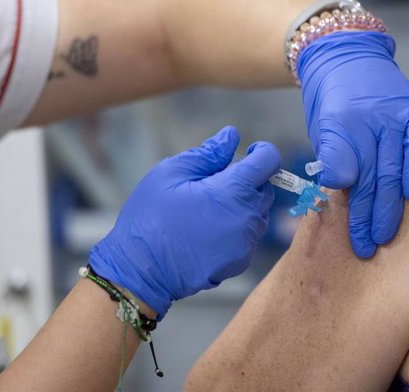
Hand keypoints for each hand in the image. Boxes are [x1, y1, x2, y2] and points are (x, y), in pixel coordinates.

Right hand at [89, 126, 279, 319]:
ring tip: (208, 208)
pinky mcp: (241, 262)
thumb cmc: (150, 218)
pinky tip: (208, 230)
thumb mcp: (171, 174)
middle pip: (265, 188)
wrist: (140, 272)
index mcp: (233, 191)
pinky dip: (237, 227)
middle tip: (215, 182)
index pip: (269, 161)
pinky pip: (249, 235)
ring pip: (258, 213)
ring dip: (243, 204)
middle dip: (248, 179)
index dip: (262, 151)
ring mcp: (246, 243)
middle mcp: (248, 217)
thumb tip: (231, 136)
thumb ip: (207, 153)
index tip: (249, 151)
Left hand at [298, 31, 408, 257]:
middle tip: (367, 246)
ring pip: (395, 167)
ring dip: (392, 203)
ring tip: (387, 233)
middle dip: (369, 215)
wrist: (345, 54)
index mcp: (339, 125)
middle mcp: (369, 120)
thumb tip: (339, 185)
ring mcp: (395, 114)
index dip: (350, 208)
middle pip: (372, 177)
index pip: (346, 174)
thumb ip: (333, 156)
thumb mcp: (321, 126)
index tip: (351, 237)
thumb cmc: (331, 98)